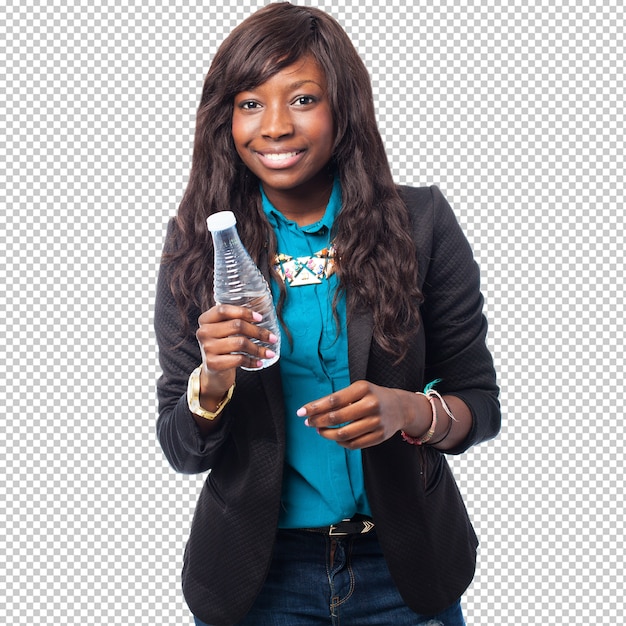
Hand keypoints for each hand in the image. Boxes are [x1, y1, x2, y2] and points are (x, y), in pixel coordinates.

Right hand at [196, 304, 278, 395]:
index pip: (223, 310)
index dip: (243, 312)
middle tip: (272, 338)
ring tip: (270, 353)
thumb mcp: (225, 330)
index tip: (260, 318)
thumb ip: (237, 319)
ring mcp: (207, 348)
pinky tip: (259, 362)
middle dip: (259, 332)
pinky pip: (239, 359)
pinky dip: (252, 361)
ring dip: (259, 349)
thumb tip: (263, 309)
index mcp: (206, 319)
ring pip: (240, 343)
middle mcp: (203, 332)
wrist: (213, 371)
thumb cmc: (224, 345)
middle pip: (237, 325)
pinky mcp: (212, 363)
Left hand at [297, 380, 425, 449]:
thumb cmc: (372, 396)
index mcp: (363, 389)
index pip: (333, 400)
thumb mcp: (358, 390)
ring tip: (319, 430)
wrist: (400, 407)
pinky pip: (353, 444)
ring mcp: (376, 422)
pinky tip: (335, 438)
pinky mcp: (379, 436)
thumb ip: (338, 399)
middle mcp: (371, 404)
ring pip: (343, 434)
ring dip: (326, 434)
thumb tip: (312, 412)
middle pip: (337, 417)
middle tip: (308, 423)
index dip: (314, 407)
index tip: (300, 412)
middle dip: (318, 421)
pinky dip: (340, 442)